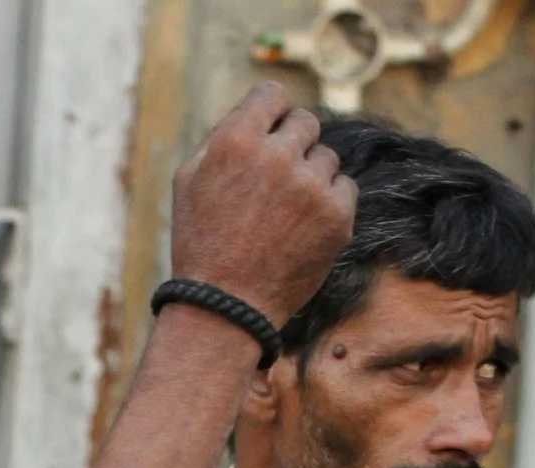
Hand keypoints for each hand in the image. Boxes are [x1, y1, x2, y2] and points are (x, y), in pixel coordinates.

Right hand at [168, 82, 356, 327]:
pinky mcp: (337, 215)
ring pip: (326, 157)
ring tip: (284, 212)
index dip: (271, 111)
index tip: (269, 130)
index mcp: (235, 141)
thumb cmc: (202, 242)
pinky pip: (344, 186)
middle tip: (276, 178)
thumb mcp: (190, 181)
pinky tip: (302, 226)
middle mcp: (277, 156)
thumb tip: (262, 113)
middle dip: (292, 144)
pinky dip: (328, 202)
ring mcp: (311, 186)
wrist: (227, 307)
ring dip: (310, 176)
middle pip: (305, 122)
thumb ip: (225, 136)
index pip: (272, 94)